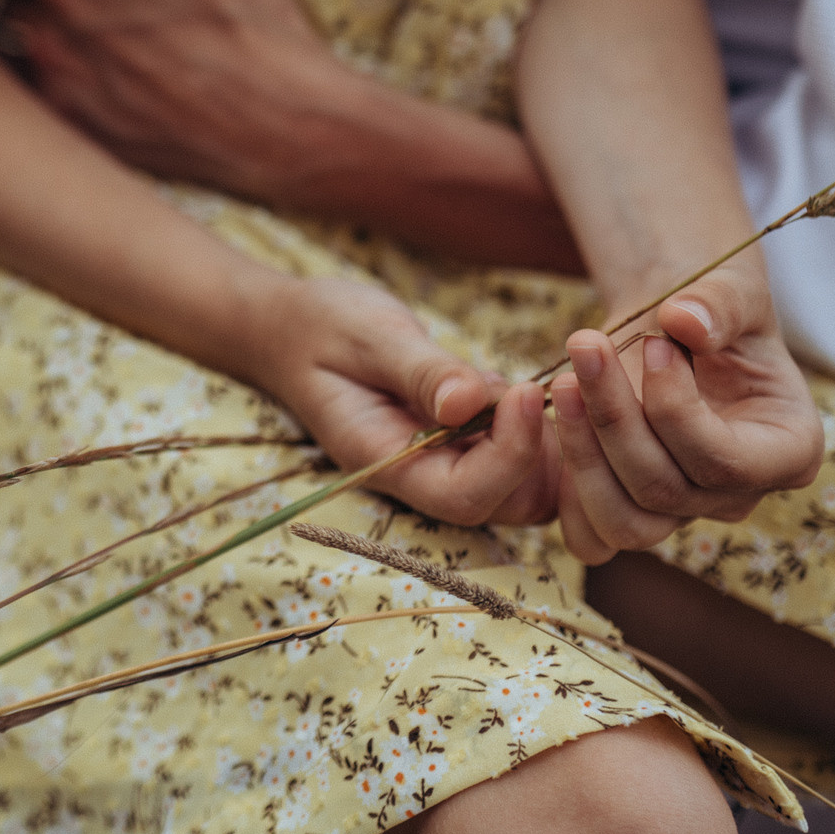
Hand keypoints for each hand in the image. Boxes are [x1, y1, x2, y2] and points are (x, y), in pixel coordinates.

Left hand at [1, 0, 344, 206]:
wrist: (285, 127)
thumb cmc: (245, 16)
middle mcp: (43, 35)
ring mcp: (54, 91)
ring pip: (21, 39)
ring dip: (43, 22)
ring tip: (103, 20)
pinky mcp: (75, 135)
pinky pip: (43, 89)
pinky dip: (61, 71)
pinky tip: (113, 68)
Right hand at [251, 275, 555, 525]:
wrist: (292, 329)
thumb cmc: (323, 327)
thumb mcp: (369, 336)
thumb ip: (421, 372)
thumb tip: (472, 401)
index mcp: (388, 463)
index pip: (466, 495)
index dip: (508, 453)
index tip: (520, 390)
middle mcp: (421, 477)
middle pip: (507, 505)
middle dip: (537, 455)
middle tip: (535, 388)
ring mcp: (445, 464)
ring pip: (523, 489)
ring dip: (542, 444)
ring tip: (522, 384)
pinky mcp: (463, 445)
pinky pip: (519, 459)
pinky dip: (536, 428)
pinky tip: (516, 384)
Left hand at [544, 260, 822, 563]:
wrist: (673, 329)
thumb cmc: (714, 312)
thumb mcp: (733, 291)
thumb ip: (719, 304)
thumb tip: (683, 320)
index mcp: (787, 452)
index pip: (725, 462)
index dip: (677, 409)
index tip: (653, 344)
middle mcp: (736, 496)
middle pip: (665, 490)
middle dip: (615, 417)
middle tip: (585, 344)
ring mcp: (682, 512)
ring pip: (624, 522)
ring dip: (581, 452)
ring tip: (560, 382)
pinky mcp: (629, 512)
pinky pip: (590, 536)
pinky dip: (562, 490)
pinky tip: (547, 419)